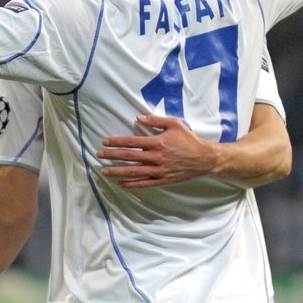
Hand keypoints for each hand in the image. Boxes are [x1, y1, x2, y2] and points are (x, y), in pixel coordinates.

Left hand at [97, 114, 216, 187]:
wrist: (204, 158)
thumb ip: (155, 120)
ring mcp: (159, 170)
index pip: (131, 141)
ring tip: (104, 171)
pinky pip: (144, 183)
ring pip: (134, 172)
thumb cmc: (188, 139)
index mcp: (157, 142)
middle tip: (98, 155)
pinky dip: (131, 184)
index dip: (116, 142)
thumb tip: (138, 117)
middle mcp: (156, 157)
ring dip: (117, 172)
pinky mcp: (163, 180)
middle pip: (129, 157)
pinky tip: (120, 183)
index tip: (104, 142)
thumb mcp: (174, 124)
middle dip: (112, 156)